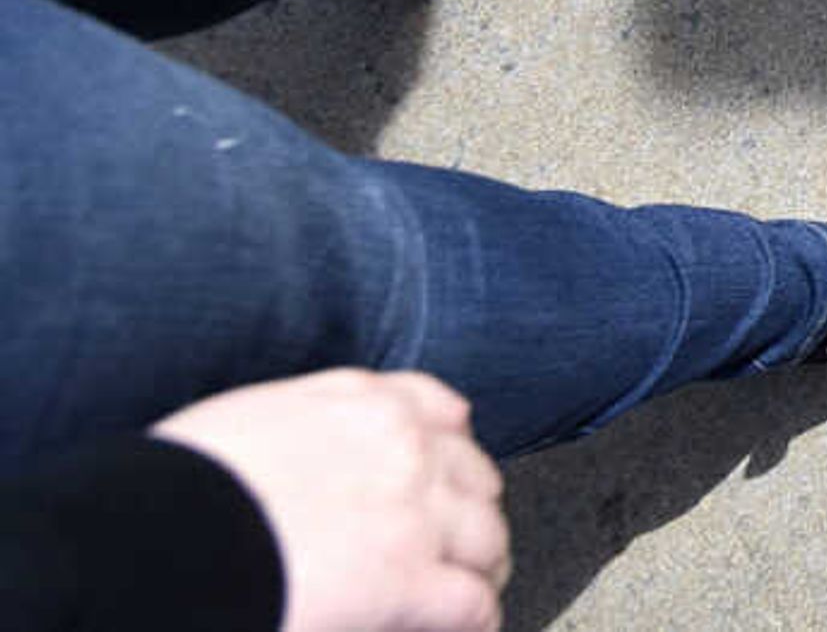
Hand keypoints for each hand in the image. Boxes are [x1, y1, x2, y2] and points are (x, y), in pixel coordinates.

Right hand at [153, 371, 508, 631]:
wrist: (155, 537)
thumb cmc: (177, 487)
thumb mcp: (249, 420)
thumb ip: (304, 426)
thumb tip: (307, 455)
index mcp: (359, 402)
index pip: (437, 410)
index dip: (448, 448)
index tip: (449, 469)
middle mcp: (401, 448)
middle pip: (473, 476)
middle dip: (469, 509)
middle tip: (461, 538)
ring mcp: (413, 514)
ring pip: (486, 537)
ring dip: (481, 564)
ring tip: (474, 584)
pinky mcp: (407, 581)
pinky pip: (470, 603)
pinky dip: (476, 618)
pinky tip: (470, 626)